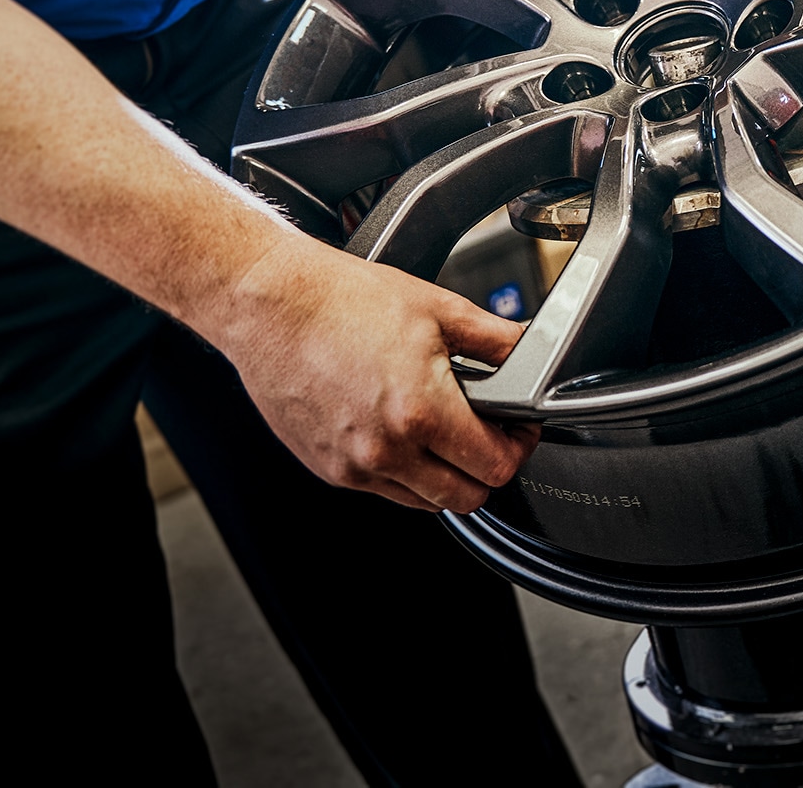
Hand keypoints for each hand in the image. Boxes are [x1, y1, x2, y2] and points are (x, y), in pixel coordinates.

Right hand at [215, 236, 537, 512]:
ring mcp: (355, 467)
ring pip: (426, 501)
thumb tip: (532, 352)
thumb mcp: (438, 308)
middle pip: (466, 498)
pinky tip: (402, 430)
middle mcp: (387, 451)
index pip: (496, 467)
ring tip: (443, 428)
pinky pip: (385, 491)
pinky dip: (404, 473)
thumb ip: (497, 340)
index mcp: (422, 413)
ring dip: (445, 476)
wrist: (270, 303)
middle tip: (488, 432)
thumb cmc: (343, 300)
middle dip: (487, 468)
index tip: (517, 427)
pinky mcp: (329, 469)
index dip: (518, 446)